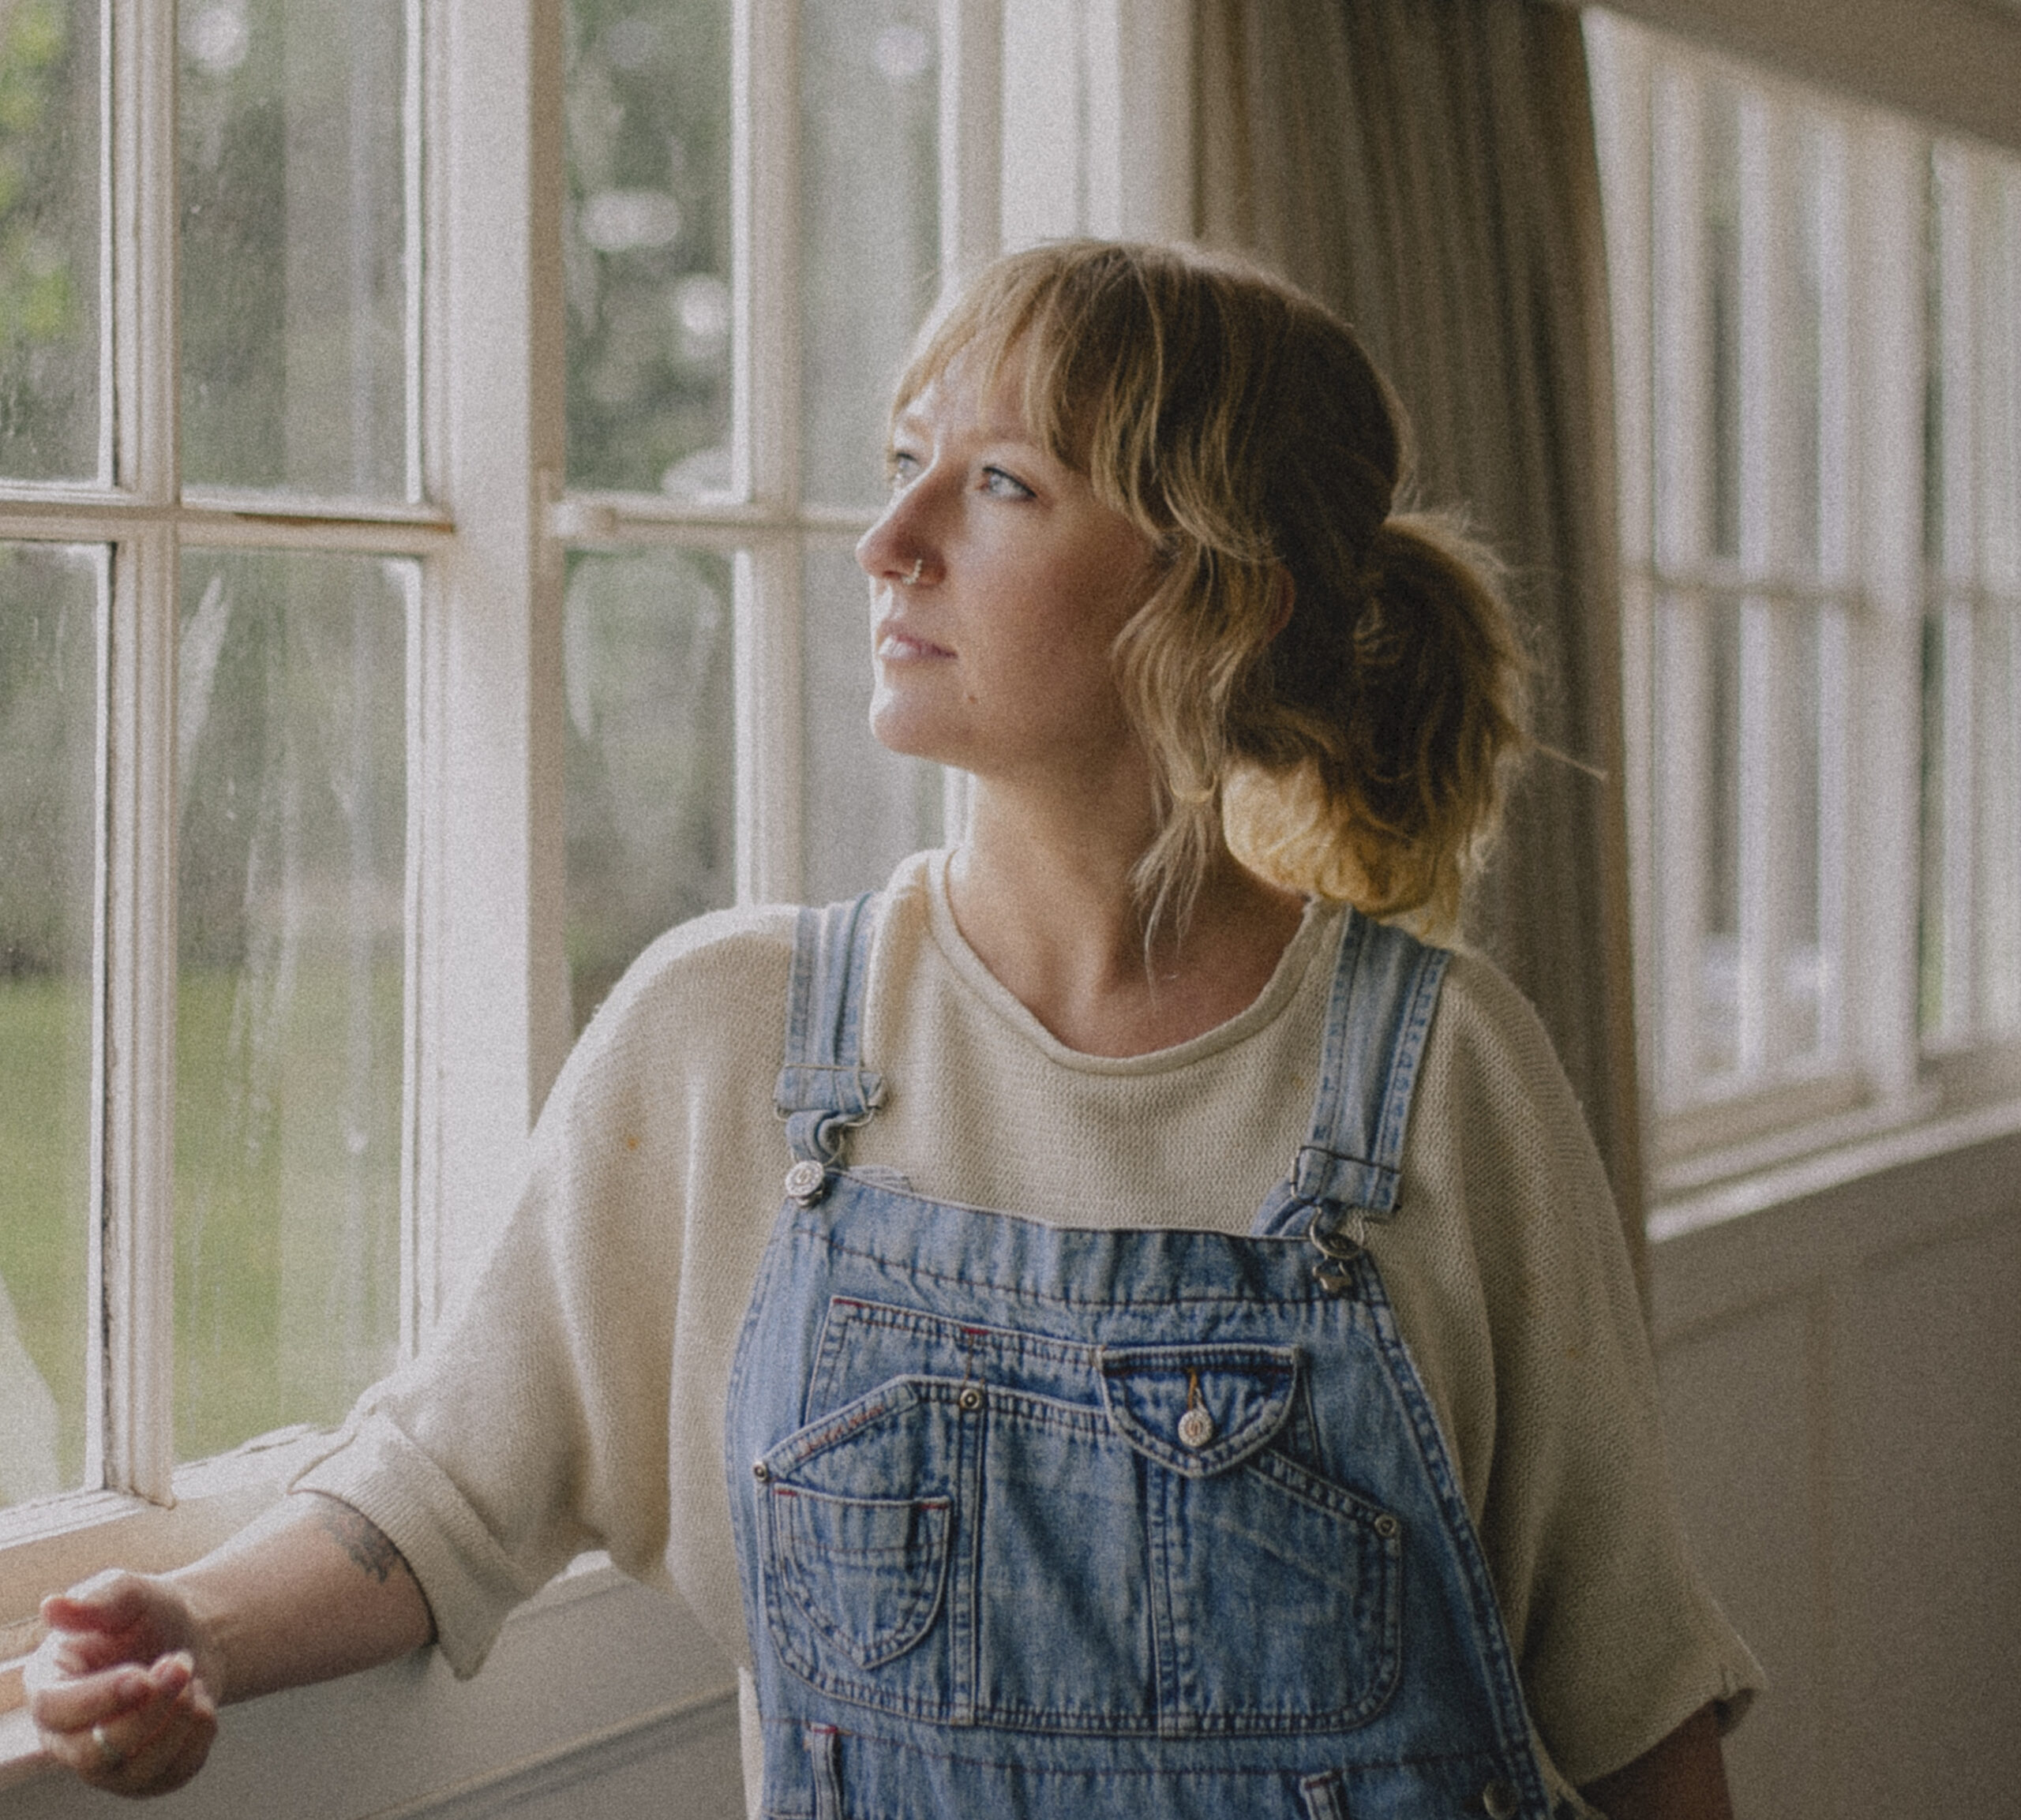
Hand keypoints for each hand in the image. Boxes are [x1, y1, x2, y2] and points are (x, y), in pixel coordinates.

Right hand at [24, 1571, 221, 1795]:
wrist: (191, 1635)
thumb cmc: (147, 1614)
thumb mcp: (128, 1592)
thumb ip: (96, 1599)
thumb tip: (53, 1606)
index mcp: (50, 1686)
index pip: (54, 1710)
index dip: (98, 1698)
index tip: (142, 1674)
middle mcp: (68, 1736)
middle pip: (93, 1754)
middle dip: (146, 1711)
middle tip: (181, 1664)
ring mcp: (108, 1763)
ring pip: (137, 1770)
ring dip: (177, 1719)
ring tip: (191, 1674)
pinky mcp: (148, 1775)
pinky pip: (174, 1772)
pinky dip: (199, 1733)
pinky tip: (199, 1699)